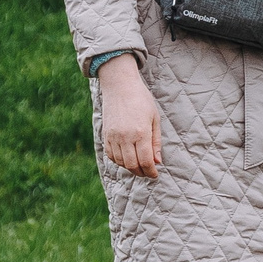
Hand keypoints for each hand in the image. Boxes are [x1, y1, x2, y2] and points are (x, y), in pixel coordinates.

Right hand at [99, 54, 162, 178]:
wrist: (120, 86)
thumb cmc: (142, 100)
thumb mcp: (154, 119)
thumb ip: (156, 142)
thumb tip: (157, 161)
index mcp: (140, 132)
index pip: (145, 161)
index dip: (151, 172)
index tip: (155, 175)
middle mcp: (125, 137)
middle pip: (132, 165)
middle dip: (141, 172)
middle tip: (148, 173)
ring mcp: (113, 136)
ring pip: (121, 162)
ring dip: (130, 168)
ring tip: (139, 166)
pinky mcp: (105, 135)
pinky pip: (111, 155)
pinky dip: (119, 161)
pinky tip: (127, 159)